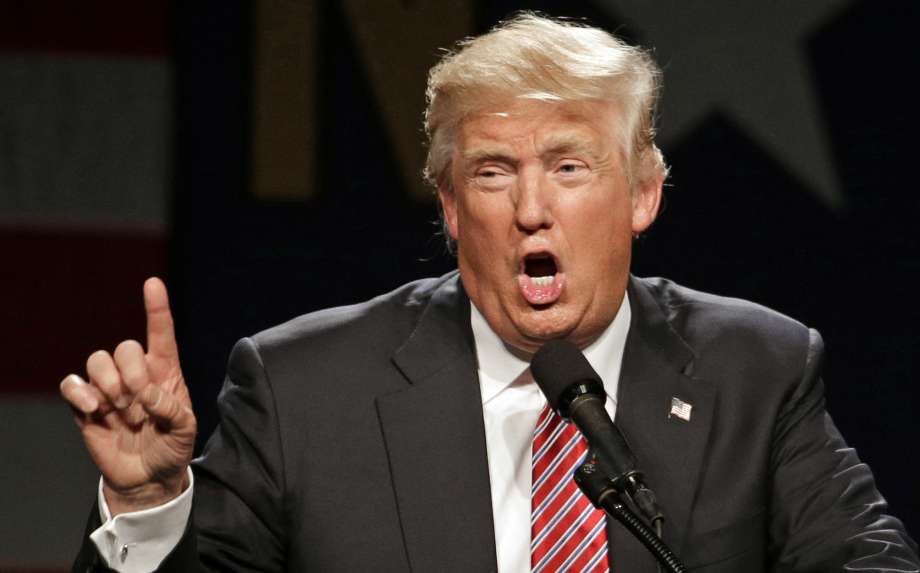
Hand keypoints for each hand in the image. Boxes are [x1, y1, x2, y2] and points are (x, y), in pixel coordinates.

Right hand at [60, 277, 195, 514]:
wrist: (148, 478)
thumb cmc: (172, 448)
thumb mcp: (185, 431)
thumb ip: (173, 410)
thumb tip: (148, 395)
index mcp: (165, 374)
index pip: (161, 334)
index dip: (157, 309)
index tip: (153, 284)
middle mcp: (136, 375)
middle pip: (124, 347)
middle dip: (131, 373)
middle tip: (137, 402)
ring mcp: (109, 389)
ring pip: (97, 361)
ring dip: (108, 385)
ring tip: (120, 410)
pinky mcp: (85, 406)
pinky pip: (72, 384)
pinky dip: (79, 393)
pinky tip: (93, 410)